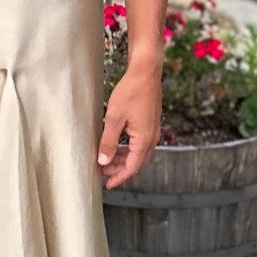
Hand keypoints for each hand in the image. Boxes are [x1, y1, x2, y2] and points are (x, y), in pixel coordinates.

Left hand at [97, 64, 161, 189]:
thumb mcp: (114, 118)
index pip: (132, 167)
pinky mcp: (150, 124)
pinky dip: (128, 149)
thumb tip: (103, 161)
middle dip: (120, 170)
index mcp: (144, 140)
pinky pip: (140, 143)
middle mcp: (152, 138)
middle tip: (103, 173)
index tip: (107, 184)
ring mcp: (152, 131)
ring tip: (107, 160)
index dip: (119, 177)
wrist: (146, 72)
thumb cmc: (131, 91)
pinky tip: (117, 146)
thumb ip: (109, 142)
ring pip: (138, 154)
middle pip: (136, 163)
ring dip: (123, 159)